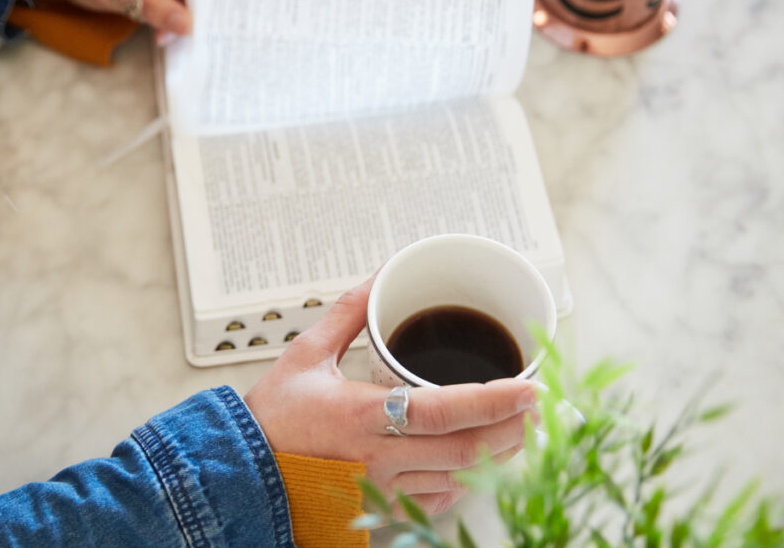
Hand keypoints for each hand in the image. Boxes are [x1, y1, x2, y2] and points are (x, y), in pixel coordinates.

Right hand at [244, 277, 536, 514]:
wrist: (244, 473)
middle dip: (515, 428)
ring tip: (522, 426)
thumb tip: (382, 275)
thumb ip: (349, 312)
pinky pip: (439, 500)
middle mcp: (379, 460)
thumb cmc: (273, 417)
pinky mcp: (383, 509)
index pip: (444, 411)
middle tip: (540, 404)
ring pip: (461, 479)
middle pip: (468, 450)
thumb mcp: (305, 354)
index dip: (494, 400)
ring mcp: (384, 490)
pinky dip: (466, 480)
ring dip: (499, 454)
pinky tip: (477, 459)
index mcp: (362, 417)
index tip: (530, 386)